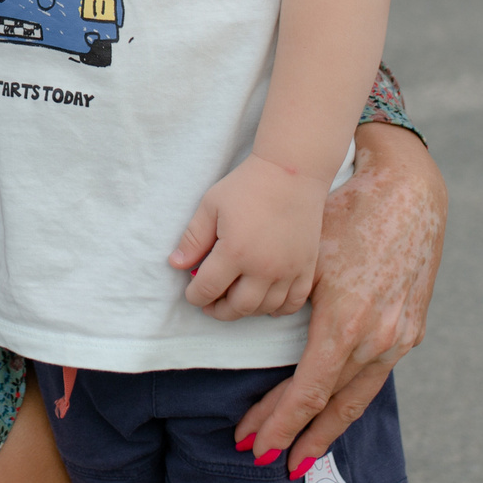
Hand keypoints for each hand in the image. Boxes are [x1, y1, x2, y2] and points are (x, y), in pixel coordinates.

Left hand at [171, 156, 327, 318]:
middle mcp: (263, 267)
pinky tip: (265, 302)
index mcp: (235, 252)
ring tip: (234, 300)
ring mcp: (288, 270)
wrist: (292, 172)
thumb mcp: (210, 206)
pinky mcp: (306, 267)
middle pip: (237, 307)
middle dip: (218, 310)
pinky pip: (294, 303)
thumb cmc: (247, 186)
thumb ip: (193, 239)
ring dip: (246, 310)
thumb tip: (176, 265)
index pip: (208, 289)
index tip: (191, 294)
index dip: (195, 296)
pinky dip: (278, 309)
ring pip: (265, 309)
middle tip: (210, 303)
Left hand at [232, 125, 443, 473]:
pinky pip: (375, 378)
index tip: (252, 444)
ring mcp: (399, 339)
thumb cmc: (347, 213)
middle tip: (263, 459)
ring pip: (358, 399)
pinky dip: (351, 400)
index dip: (278, 422)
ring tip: (299, 455)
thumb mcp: (304, 254)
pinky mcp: (410, 331)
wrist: (410, 192)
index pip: (306, 392)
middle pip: (330, 405)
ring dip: (326, 429)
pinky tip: (332, 413)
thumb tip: (207, 292)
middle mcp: (377, 341)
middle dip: (295, 436)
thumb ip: (264, 289)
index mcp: (345, 324)